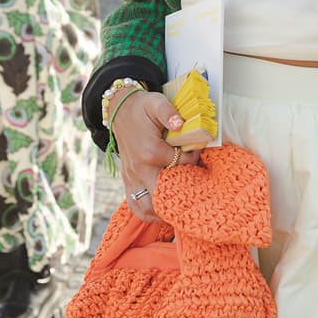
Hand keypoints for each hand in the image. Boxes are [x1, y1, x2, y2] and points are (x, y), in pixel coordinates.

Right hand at [111, 88, 201, 222]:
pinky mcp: (128, 181)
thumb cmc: (142, 108)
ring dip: (164, 211)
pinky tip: (162, 212)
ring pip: (147, 208)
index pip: (182, 164)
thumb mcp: (156, 102)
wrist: (120, 111)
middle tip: (195, 187)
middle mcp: (140, 169)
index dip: (194, 158)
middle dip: (182, 194)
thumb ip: (168, 112)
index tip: (198, 150)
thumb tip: (180, 123)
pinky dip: (148, 214)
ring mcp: (132, 178)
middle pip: (165, 194)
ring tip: (181, 207)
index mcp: (150, 151)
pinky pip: (135, 206)